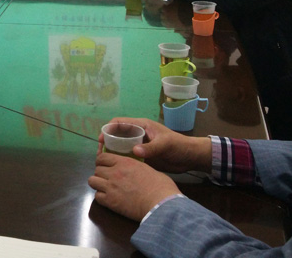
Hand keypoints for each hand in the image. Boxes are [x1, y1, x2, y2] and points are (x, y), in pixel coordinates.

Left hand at [88, 153, 180, 221]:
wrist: (161, 204)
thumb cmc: (161, 186)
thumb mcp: (149, 169)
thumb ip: (138, 168)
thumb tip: (138, 172)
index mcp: (124, 162)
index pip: (102, 157)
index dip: (102, 162)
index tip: (105, 166)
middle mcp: (114, 172)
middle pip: (96, 169)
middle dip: (101, 173)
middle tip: (108, 179)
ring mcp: (110, 186)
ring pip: (92, 181)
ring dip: (98, 184)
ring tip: (105, 188)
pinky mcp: (110, 201)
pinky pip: (97, 196)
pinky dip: (101, 197)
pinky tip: (109, 199)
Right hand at [97, 118, 211, 172]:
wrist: (190, 158)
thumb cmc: (178, 145)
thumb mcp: (165, 144)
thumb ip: (150, 148)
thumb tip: (134, 151)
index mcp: (141, 126)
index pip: (119, 123)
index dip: (108, 129)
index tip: (101, 140)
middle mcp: (137, 134)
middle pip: (116, 135)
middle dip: (106, 142)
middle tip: (100, 154)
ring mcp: (139, 145)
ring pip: (120, 147)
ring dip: (112, 152)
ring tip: (104, 162)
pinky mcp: (142, 156)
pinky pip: (127, 157)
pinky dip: (120, 161)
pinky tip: (116, 168)